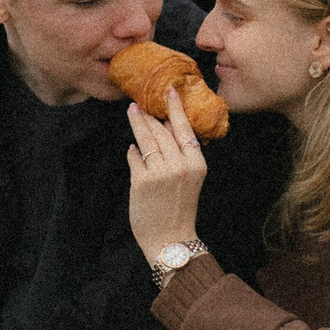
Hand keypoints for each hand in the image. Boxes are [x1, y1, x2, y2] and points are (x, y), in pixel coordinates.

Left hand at [126, 98, 207, 260]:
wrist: (171, 239)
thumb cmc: (180, 209)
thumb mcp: (189, 180)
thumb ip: (180, 155)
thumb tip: (166, 128)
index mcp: (196, 164)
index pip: (184, 128)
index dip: (175, 108)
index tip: (169, 90)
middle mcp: (180, 165)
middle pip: (161, 131)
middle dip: (149, 115)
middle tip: (139, 103)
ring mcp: (160, 173)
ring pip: (146, 139)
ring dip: (137, 124)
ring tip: (132, 112)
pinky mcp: (141, 181)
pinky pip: (135, 157)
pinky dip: (133, 152)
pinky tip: (133, 148)